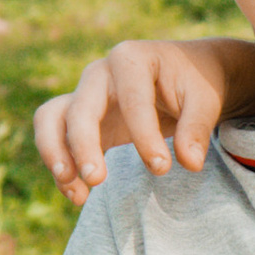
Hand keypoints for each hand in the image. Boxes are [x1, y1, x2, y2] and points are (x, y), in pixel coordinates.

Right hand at [32, 35, 254, 202]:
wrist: (184, 74)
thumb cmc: (194, 83)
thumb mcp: (205, 100)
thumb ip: (197, 129)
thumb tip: (191, 163)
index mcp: (131, 59)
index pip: (132, 100)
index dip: (144, 136)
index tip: (162, 167)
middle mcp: (99, 74)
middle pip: (79, 109)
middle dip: (83, 145)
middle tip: (98, 180)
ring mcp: (85, 95)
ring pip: (50, 118)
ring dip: (55, 153)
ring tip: (75, 190)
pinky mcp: (81, 120)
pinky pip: (56, 138)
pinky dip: (61, 166)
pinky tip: (78, 195)